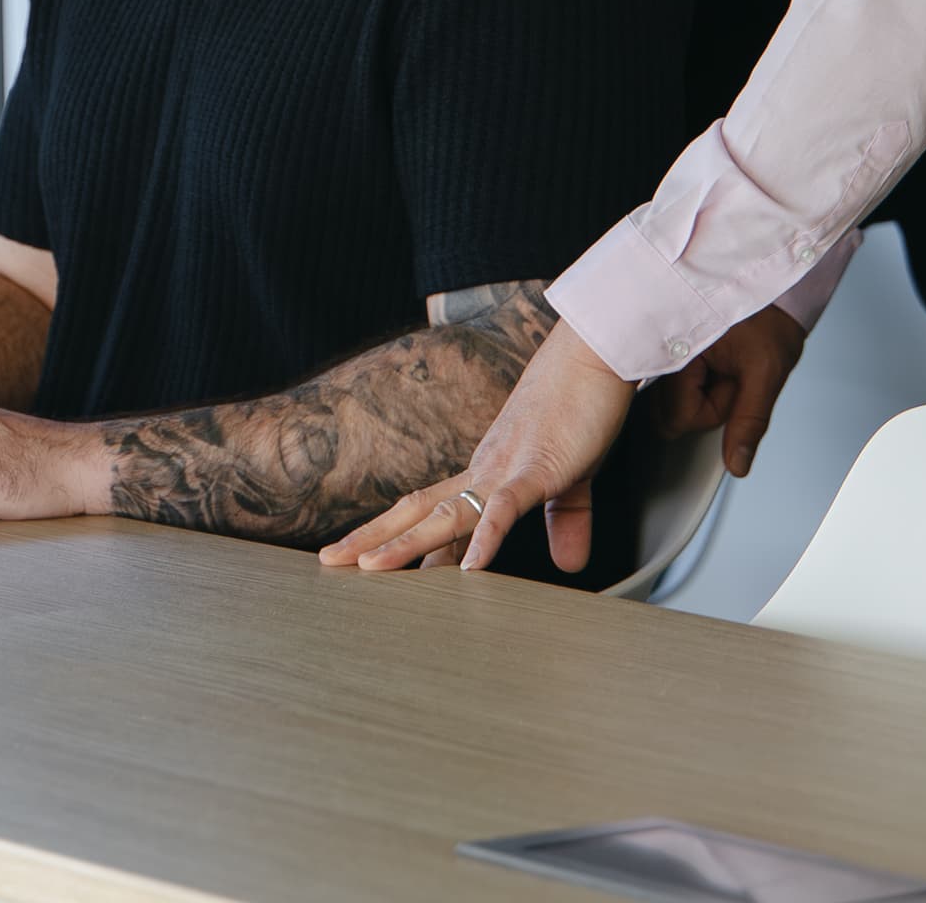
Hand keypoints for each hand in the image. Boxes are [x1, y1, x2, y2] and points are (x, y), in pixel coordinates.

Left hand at [317, 320, 636, 573]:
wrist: (592, 356)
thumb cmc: (579, 407)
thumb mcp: (571, 478)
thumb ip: (566, 522)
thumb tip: (569, 565)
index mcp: (487, 471)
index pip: (437, 515)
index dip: (407, 544)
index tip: (377, 570)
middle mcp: (483, 468)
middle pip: (418, 510)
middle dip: (375, 538)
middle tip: (333, 562)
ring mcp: (504, 467)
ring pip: (445, 512)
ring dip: (407, 543)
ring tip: (372, 568)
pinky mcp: (536, 466)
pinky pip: (504, 507)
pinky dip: (486, 538)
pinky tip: (470, 569)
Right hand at [654, 304, 804, 478]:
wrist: (773, 284)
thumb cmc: (769, 315)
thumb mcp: (767, 371)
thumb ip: (749, 421)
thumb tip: (737, 463)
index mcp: (678, 351)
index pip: (676, 419)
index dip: (710, 411)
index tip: (730, 385)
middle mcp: (659, 348)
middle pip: (669, 411)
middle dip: (703, 400)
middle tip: (729, 371)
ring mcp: (661, 346)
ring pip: (670, 398)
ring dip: (699, 389)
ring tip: (723, 359)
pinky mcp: (665, 344)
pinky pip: (672, 381)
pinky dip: (695, 377)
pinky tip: (713, 357)